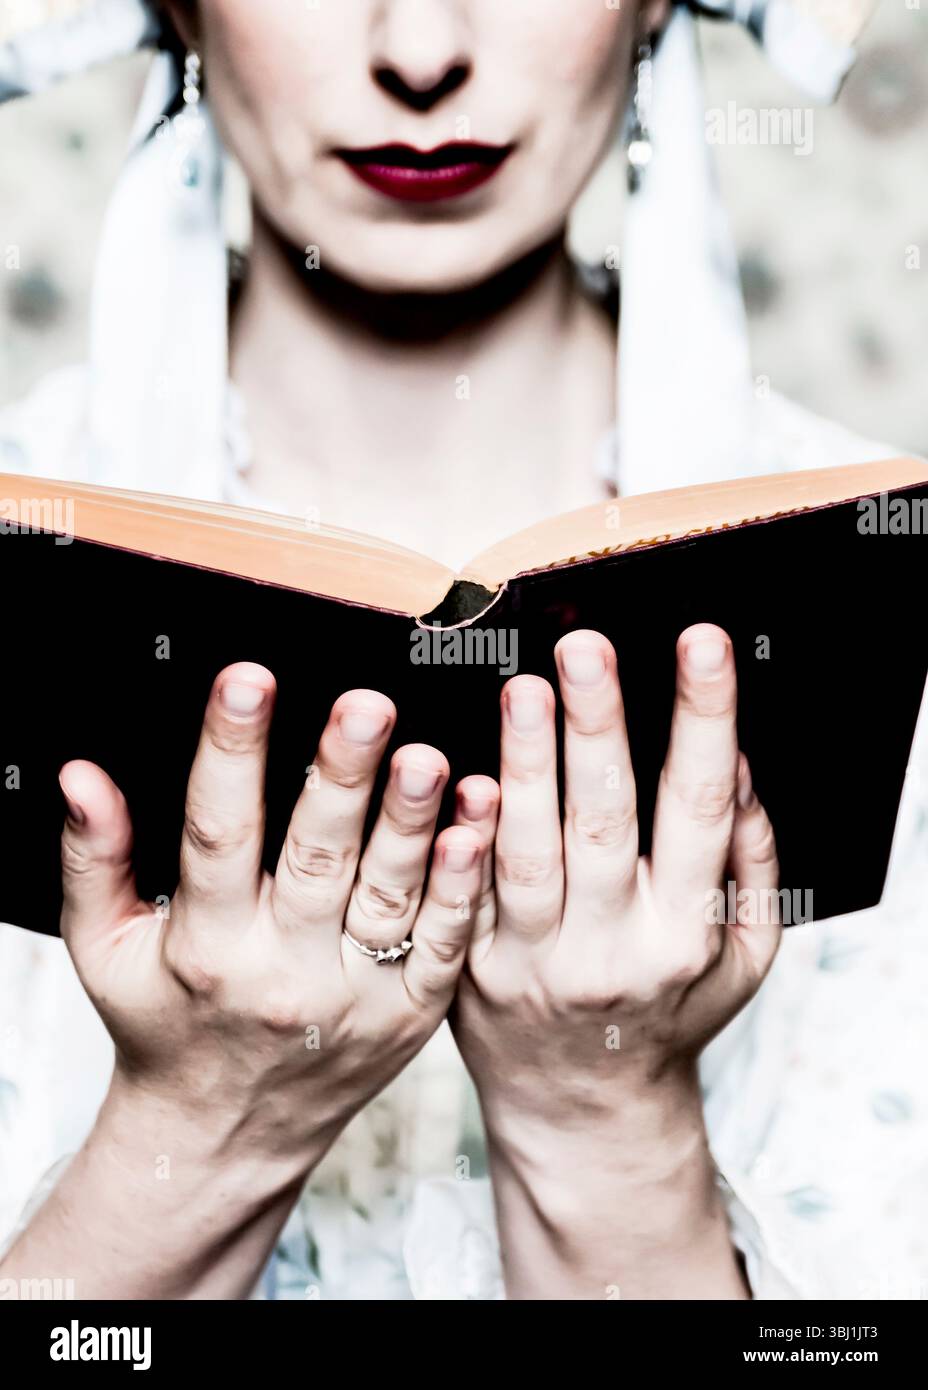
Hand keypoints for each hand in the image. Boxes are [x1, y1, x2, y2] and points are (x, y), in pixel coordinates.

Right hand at [28, 661, 485, 1296]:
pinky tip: (476, 826)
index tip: (247, 681)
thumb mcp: (106, 951)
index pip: (216, 834)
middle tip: (366, 705)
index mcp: (206, 946)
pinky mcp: (410, 1014)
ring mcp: (356, 997)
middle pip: (316, 857)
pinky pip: (444, 943)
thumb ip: (93, 860)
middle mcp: (284, 971)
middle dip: (341, 776)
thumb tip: (80, 777)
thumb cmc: (165, 1027)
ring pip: (390, 896)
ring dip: (412, 824)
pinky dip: (463, 886)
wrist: (225, 1138)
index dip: (229, 753)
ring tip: (428, 757)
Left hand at [451, 624, 780, 1296]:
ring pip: (527, 854)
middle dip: (600, 728)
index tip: (699, 644)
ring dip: (524, 768)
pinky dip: (461, 840)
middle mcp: (611, 945)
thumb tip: (736, 760)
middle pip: (606, 823)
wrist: (585, 1107)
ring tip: (521, 689)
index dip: (702, 721)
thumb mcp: (742, 955)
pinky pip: (463, 898)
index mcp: (686, 931)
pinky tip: (457, 780)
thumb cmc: (670, 1010)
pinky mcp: (470, 968)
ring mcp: (535, 961)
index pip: (700, 809)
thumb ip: (749, 861)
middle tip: (587, 648)